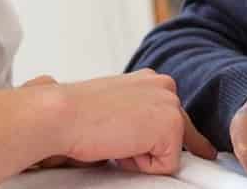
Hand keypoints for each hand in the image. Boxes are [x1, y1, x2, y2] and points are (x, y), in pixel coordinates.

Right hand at [39, 70, 217, 174]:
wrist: (62, 114)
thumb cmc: (77, 114)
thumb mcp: (116, 108)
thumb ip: (139, 115)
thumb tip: (151, 138)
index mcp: (151, 80)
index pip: (172, 116)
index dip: (167, 139)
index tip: (184, 147)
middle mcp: (165, 87)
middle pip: (181, 134)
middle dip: (152, 147)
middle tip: (117, 139)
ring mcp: (171, 105)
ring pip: (171, 152)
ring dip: (141, 155)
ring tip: (114, 139)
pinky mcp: (171, 126)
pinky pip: (166, 165)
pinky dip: (142, 165)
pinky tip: (120, 146)